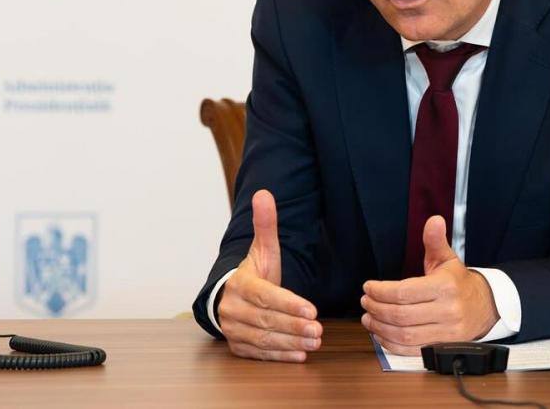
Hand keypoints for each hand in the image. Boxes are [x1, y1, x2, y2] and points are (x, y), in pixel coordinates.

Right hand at [217, 189, 322, 361]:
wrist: (229, 296)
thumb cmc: (254, 273)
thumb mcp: (262, 249)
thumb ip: (266, 224)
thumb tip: (265, 193)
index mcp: (240, 285)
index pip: (266, 296)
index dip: (289, 304)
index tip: (312, 310)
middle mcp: (233, 309)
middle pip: (267, 320)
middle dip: (295, 326)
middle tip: (319, 330)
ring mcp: (233, 330)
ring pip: (264, 339)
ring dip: (291, 342)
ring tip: (315, 341)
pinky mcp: (238, 346)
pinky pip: (259, 354)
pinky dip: (280, 356)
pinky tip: (300, 355)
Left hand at [360, 215, 498, 355]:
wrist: (484, 307)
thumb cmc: (459, 283)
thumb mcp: (448, 259)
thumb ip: (435, 241)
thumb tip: (434, 220)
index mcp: (446, 287)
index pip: (405, 292)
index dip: (381, 291)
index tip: (368, 287)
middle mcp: (448, 311)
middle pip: (401, 315)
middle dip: (376, 308)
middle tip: (365, 301)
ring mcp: (446, 333)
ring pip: (404, 335)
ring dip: (380, 328)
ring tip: (368, 317)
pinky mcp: (442, 347)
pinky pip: (411, 351)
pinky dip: (391, 345)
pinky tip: (381, 333)